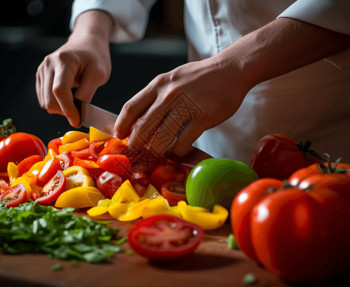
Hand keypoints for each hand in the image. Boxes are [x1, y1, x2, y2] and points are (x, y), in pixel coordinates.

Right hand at [36, 11, 112, 126]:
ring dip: (61, 107)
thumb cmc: (95, 56)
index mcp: (63, 60)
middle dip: (65, 111)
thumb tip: (77, 113)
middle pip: (49, 100)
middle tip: (80, 111)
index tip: (77, 121)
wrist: (87, 43)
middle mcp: (48, 64)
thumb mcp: (99, 74)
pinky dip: (56, 103)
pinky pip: (44, 99)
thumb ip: (87, 94)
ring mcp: (41, 70)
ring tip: (76, 98)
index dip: (68, 109)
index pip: (59, 90)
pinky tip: (68, 95)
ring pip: (45, 102)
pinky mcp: (40, 76)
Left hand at [114, 55, 250, 156]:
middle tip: (136, 152)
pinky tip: (179, 149)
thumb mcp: (172, 79)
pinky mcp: (202, 117)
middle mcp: (168, 94)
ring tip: (156, 153)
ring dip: (156, 150)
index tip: (119, 136)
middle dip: (136, 143)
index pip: (131, 107)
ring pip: (161, 138)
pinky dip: (178, 150)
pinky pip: (182, 142)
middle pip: (143, 126)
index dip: (121, 125)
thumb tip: (139, 118)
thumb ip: (156, 96)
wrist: (230, 70)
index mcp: (158, 84)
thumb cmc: (199, 77)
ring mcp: (186, 106)